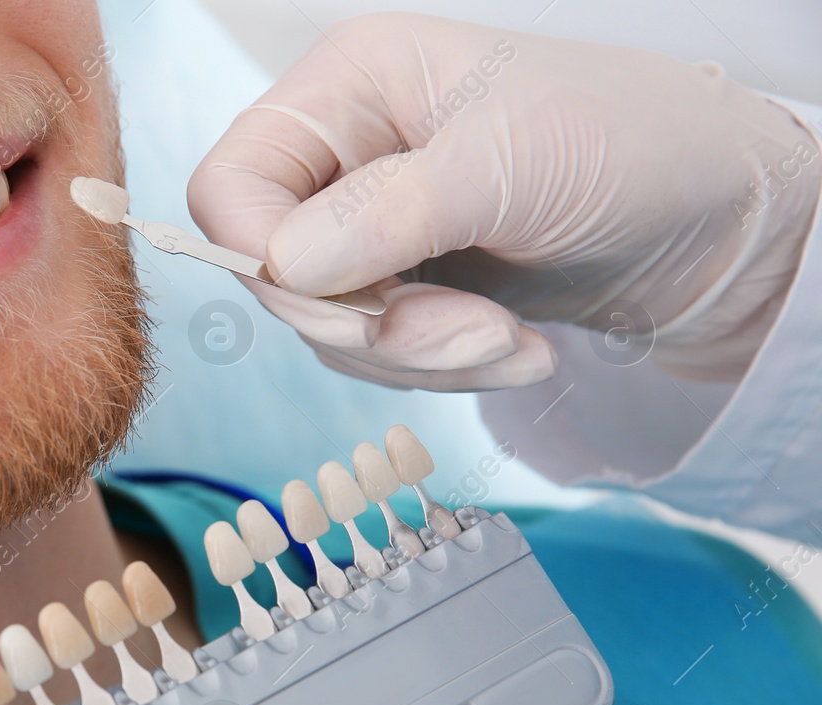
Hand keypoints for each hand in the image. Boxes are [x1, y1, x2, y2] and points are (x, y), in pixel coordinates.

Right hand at [187, 14, 821, 390]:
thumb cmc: (630, 144)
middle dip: (372, 325)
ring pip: (326, 328)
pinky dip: (444, 370)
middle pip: (273, 271)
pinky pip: (377, 354)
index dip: (264, 261)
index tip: (352, 313)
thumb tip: (280, 265)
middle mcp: (343, 153)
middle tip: (473, 335)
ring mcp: (371, 225)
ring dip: (420, 358)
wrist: (719, 216)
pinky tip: (519, 349)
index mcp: (348, 87)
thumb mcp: (510, 166)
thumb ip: (389, 213)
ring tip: (515, 345)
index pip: (231, 185)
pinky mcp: (405, 285)